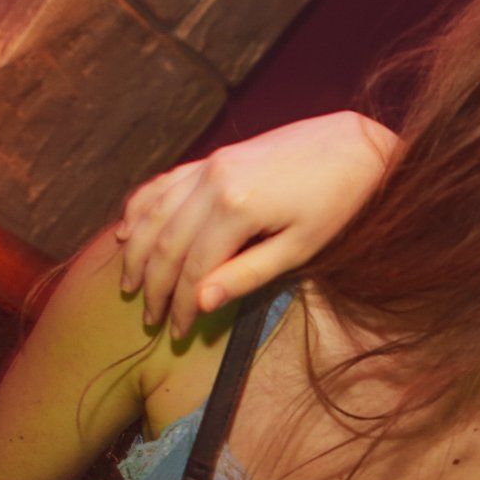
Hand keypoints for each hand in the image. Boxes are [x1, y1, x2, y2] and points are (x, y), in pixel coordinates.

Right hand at [116, 111, 397, 337]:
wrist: (353, 146)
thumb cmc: (335, 203)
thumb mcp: (299, 248)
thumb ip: (247, 275)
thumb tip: (200, 303)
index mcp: (237, 208)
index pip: (193, 270)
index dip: (180, 306)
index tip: (177, 333)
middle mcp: (212, 182)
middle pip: (166, 244)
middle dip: (154, 287)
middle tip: (149, 319)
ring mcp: (208, 166)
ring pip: (155, 213)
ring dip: (138, 252)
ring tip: (130, 285)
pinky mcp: (211, 158)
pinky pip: (163, 184)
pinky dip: (140, 208)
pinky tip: (127, 231)